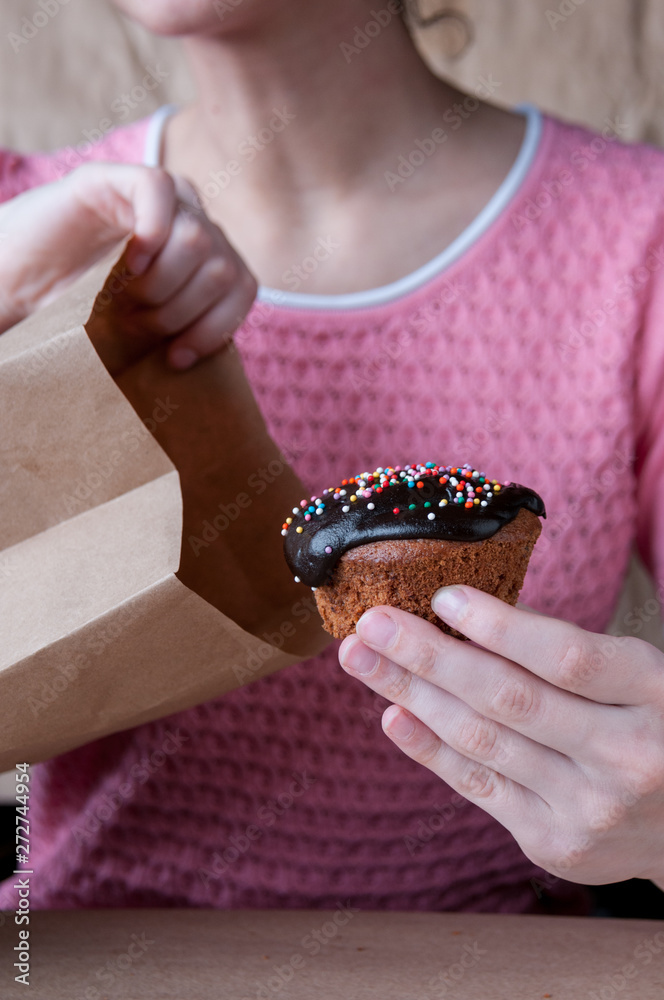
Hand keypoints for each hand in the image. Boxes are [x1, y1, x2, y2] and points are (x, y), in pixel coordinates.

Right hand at [0, 162, 256, 374]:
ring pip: (199, 236)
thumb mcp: (139, 333)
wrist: (8, 285)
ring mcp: (155, 199)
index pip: (243, 286)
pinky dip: (150, 233)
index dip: (218, 327)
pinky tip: (129, 265)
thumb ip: (181, 333)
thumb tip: (215, 383)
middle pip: (223, 267)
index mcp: (201, 261)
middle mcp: (186, 222)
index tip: (178, 359)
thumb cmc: (71, 317)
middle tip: (138, 327)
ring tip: (126, 301)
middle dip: (182, 312)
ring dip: (164, 284)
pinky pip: (157, 188)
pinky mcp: (113, 179)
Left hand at [338, 587, 663, 887]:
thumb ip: (571, 653)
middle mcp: (626, 755)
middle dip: (427, 656)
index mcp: (656, 694)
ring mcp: (589, 807)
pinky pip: (478, 786)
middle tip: (371, 622)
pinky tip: (393, 713)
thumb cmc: (658, 729)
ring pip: (482, 740)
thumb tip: (469, 613)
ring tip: (361, 659)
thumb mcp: (642, 678)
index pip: (567, 657)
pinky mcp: (556, 843)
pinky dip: (430, 747)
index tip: (442, 597)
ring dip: (410, 694)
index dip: (500, 627)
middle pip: (509, 698)